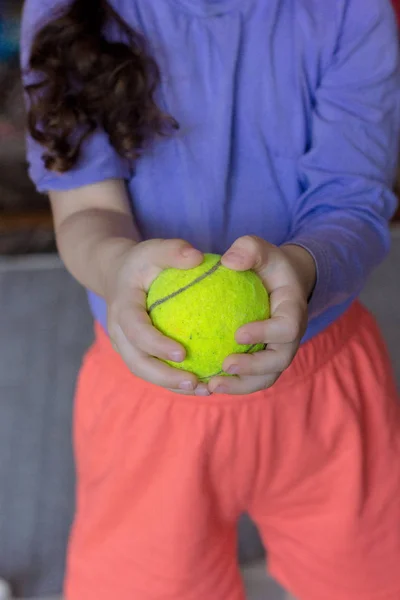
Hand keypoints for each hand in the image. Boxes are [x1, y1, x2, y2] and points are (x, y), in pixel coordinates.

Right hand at [104, 239, 209, 394]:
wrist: (117, 274)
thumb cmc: (142, 261)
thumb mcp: (153, 248)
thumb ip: (173, 251)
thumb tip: (197, 257)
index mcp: (122, 308)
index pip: (135, 330)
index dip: (155, 345)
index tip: (182, 354)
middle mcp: (119, 331)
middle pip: (137, 362)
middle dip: (163, 377)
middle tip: (194, 382)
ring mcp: (125, 345)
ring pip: (144, 371)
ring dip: (170, 385)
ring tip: (202, 389)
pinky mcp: (135, 351)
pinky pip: (152, 370)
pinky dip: (173, 380)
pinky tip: (202, 383)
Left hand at [208, 236, 316, 394]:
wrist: (279, 283)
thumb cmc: (265, 264)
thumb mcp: (258, 249)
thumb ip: (247, 249)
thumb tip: (229, 262)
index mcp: (293, 310)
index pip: (287, 327)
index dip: (266, 334)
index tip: (238, 333)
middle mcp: (290, 337)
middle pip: (278, 361)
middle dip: (253, 368)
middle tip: (224, 365)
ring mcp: (278, 352)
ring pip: (265, 378)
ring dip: (240, 385)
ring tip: (211, 385)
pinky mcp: (264, 362)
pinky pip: (251, 379)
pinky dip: (231, 385)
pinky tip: (204, 383)